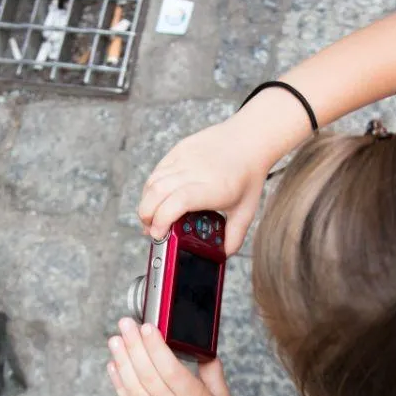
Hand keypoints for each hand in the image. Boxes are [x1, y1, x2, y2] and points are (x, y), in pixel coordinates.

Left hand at [106, 318, 245, 395]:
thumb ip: (210, 370)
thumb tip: (199, 346)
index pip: (170, 369)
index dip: (156, 346)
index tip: (147, 326)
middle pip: (147, 374)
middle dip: (134, 346)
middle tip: (125, 324)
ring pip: (133, 388)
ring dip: (122, 361)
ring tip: (115, 340)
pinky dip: (119, 384)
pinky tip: (113, 365)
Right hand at [137, 119, 270, 254]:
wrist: (249, 139)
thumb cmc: (248, 175)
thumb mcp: (246, 210)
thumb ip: (234, 236)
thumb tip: (222, 256)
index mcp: (214, 188)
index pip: (179, 202)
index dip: (163, 219)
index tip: (159, 234)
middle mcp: (196, 171)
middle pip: (158, 192)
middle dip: (147, 216)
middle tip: (152, 231)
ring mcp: (185, 158)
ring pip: (153, 182)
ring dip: (146, 203)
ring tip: (152, 219)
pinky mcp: (178, 150)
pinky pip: (156, 171)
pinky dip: (151, 189)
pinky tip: (157, 201)